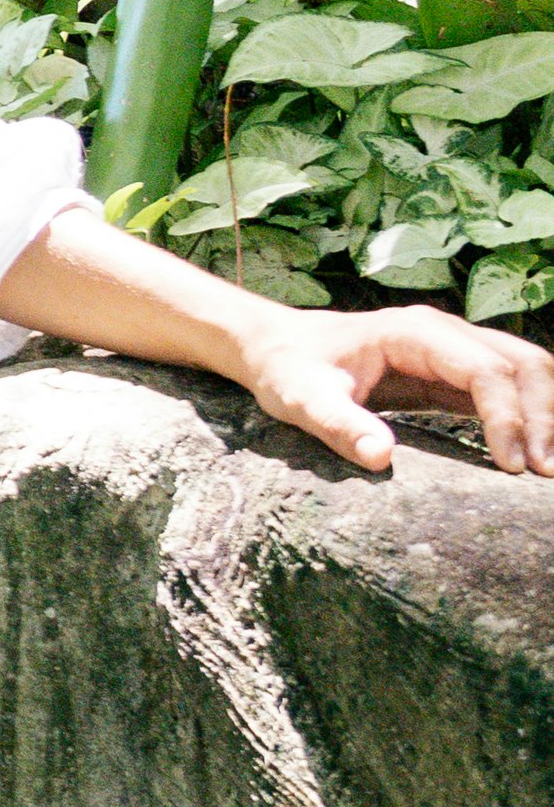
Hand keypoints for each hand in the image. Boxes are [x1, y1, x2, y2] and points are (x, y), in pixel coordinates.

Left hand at [229, 296, 553, 479]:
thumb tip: (380, 457)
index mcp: (413, 333)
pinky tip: (532, 455)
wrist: (278, 347)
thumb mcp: (301, 399)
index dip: (506, 416)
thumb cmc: (290, 369)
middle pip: (522, 363)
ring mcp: (455, 349)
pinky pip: (509, 388)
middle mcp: (444, 333)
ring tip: (546, 468)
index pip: (484, 369)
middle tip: (543, 473)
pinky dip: (530, 416)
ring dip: (545, 414)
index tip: (511, 466)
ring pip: (527, 369)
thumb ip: (338, 424)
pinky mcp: (455, 373)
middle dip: (541, 416)